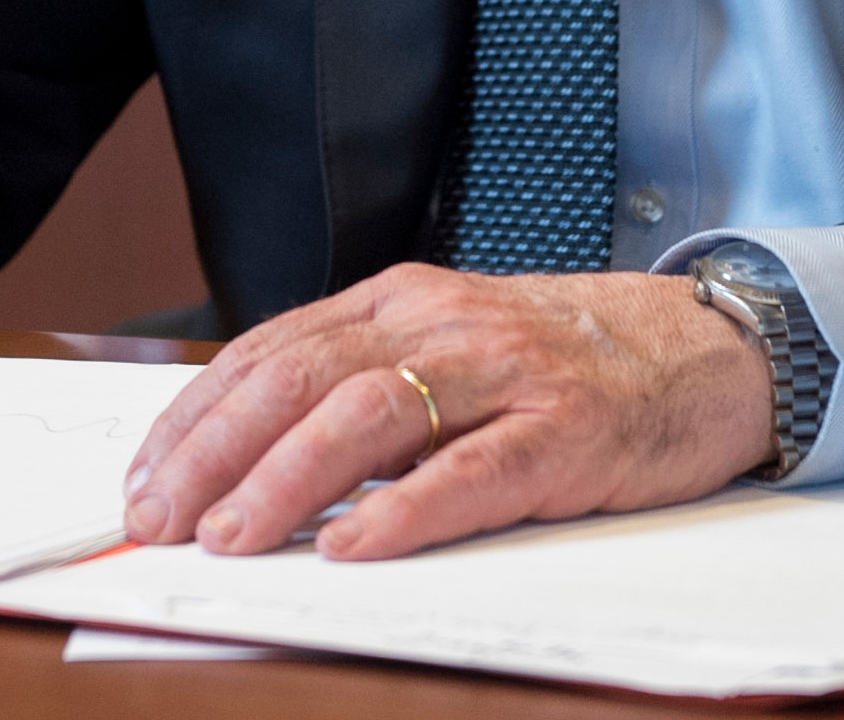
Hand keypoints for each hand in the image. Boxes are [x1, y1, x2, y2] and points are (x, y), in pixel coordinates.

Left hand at [120, 262, 773, 562]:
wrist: (701, 348)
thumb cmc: (562, 363)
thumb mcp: (447, 348)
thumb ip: (359, 383)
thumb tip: (241, 458)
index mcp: (400, 300)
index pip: (270, 352)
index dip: (196, 418)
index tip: (142, 481)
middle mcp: (442, 323)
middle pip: (302, 377)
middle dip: (215, 451)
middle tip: (159, 519)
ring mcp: (506, 373)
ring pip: (372, 412)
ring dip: (289, 478)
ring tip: (234, 536)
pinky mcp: (565, 430)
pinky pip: (474, 469)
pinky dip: (405, 509)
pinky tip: (355, 544)